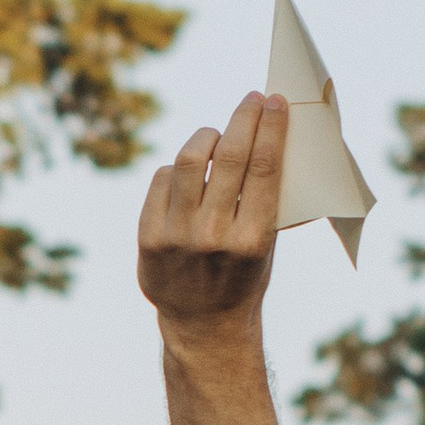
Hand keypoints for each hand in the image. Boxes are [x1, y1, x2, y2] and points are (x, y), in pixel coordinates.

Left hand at [136, 89, 288, 332]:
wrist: (204, 324)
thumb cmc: (244, 276)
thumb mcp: (267, 245)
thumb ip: (265, 200)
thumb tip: (270, 139)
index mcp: (253, 239)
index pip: (264, 167)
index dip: (271, 127)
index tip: (275, 101)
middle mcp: (213, 235)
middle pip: (228, 156)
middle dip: (244, 118)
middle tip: (251, 100)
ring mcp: (177, 236)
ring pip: (188, 160)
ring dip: (206, 138)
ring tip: (216, 136)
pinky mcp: (149, 237)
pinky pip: (162, 179)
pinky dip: (178, 168)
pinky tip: (189, 171)